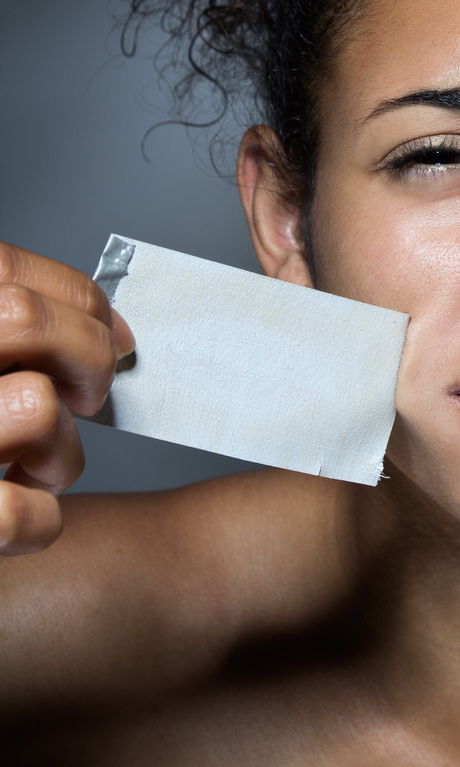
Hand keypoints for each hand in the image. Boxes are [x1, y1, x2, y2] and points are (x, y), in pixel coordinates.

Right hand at [0, 242, 133, 554]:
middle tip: (90, 394)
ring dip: (60, 448)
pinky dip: (38, 521)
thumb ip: (13, 335)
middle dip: (86, 355)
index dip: (78, 298)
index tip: (114, 332)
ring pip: (33, 407)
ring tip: (38, 467)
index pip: (4, 272)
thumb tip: (112, 328)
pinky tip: (20, 518)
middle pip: (22, 317)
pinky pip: (16, 513)